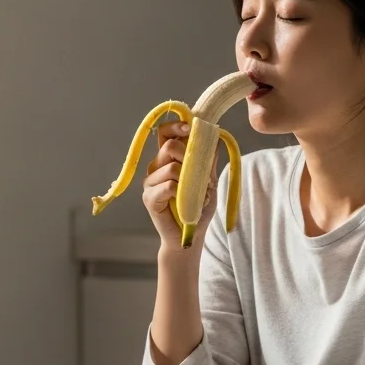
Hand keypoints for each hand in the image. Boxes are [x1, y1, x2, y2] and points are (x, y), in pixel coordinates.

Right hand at [143, 122, 218, 252]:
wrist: (189, 237)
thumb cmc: (197, 209)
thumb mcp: (209, 181)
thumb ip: (208, 160)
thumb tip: (215, 136)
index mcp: (168, 159)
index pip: (165, 133)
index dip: (176, 126)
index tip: (189, 129)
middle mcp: (156, 167)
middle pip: (168, 146)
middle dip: (187, 155)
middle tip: (197, 174)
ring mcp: (150, 182)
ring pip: (170, 167)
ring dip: (188, 180)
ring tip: (194, 195)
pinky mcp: (149, 198)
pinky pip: (167, 186)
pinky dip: (181, 193)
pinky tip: (184, 203)